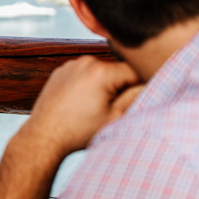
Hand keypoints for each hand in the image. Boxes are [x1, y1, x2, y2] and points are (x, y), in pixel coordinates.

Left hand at [23, 56, 141, 156]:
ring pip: (101, 73)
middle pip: (118, 71)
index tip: (143, 99)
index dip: (144, 85)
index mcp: (101, 71)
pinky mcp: (61, 71)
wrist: (43, 136)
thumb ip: (137, 96)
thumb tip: (154, 82)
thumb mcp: (116, 118)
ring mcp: (71, 65)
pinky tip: (83, 104)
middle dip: (122, 87)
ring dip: (106, 86)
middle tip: (115, 109)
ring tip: (95, 108)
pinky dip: (89, 86)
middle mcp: (85, 61)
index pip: (136, 71)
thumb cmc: (79, 131)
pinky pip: (84, 75)